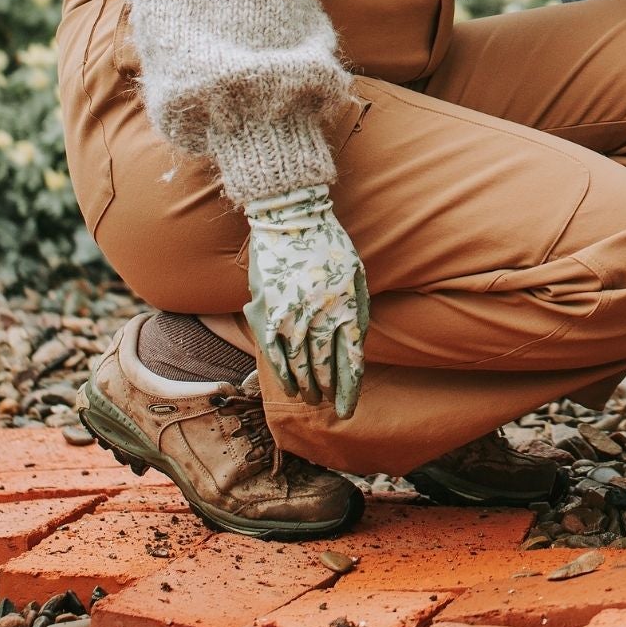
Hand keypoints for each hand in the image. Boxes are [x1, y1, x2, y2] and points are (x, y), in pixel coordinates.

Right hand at [242, 184, 369, 418]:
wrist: (291, 216)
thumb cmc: (330, 244)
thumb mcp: (356, 273)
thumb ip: (357, 309)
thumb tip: (356, 344)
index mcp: (346, 304)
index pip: (351, 360)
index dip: (349, 389)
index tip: (348, 410)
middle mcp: (320, 314)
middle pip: (325, 367)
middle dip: (328, 392)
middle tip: (328, 406)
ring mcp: (292, 314)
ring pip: (299, 364)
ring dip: (305, 387)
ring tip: (310, 399)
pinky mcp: (268, 310)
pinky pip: (274, 352)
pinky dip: (282, 373)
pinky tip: (288, 386)